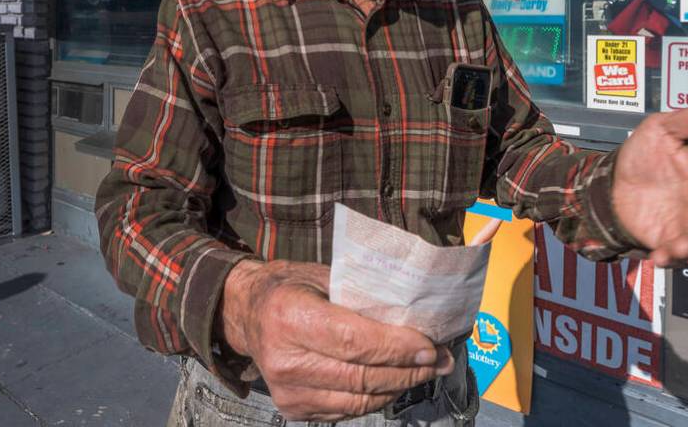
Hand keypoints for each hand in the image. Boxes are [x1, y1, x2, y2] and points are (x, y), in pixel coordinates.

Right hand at [220, 260, 452, 421]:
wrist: (247, 314)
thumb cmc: (291, 287)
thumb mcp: (323, 276)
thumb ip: (362, 297)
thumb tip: (417, 317)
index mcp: (290, 317)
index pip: (355, 342)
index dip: (398, 348)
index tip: (431, 347)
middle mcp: (285, 360)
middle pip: (362, 375)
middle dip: (409, 370)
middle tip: (441, 360)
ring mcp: (287, 391)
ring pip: (360, 399)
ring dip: (399, 386)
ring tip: (425, 371)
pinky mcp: (293, 410)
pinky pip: (348, 410)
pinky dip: (377, 396)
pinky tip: (395, 381)